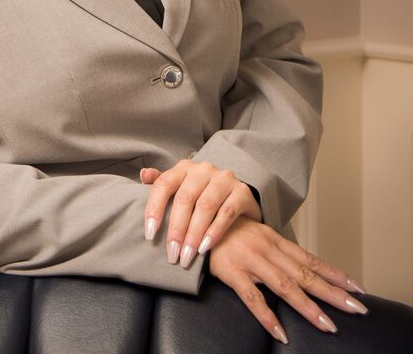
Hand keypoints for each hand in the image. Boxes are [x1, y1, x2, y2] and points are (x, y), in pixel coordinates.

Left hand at [140, 160, 262, 266]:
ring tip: (187, 256)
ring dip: (194, 234)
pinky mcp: (241, 191)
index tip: (149, 235)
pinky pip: (226, 212)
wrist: (238, 198)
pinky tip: (205, 248)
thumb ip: (162, 183)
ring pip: (205, 206)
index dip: (154, 209)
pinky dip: (214, 232)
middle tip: (172, 254)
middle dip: (176, 229)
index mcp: (184, 168)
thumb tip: (143, 174)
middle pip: (185, 198)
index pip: (164, 184)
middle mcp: (203, 169)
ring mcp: (224, 178)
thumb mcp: (181, 188)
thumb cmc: (202, 195)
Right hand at [207, 215, 368, 342]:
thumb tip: (302, 268)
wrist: (195, 219)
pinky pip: (252, 298)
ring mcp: (250, 260)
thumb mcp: (256, 235)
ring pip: (285, 286)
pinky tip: (280, 332)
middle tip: (356, 308)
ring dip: (308, 307)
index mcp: (275, 240)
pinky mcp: (232, 272)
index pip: (311, 259)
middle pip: (305, 274)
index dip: (335, 273)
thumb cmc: (227, 230)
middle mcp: (267, 249)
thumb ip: (277, 251)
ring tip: (327, 325)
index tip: (357, 287)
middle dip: (332, 292)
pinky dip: (267, 316)